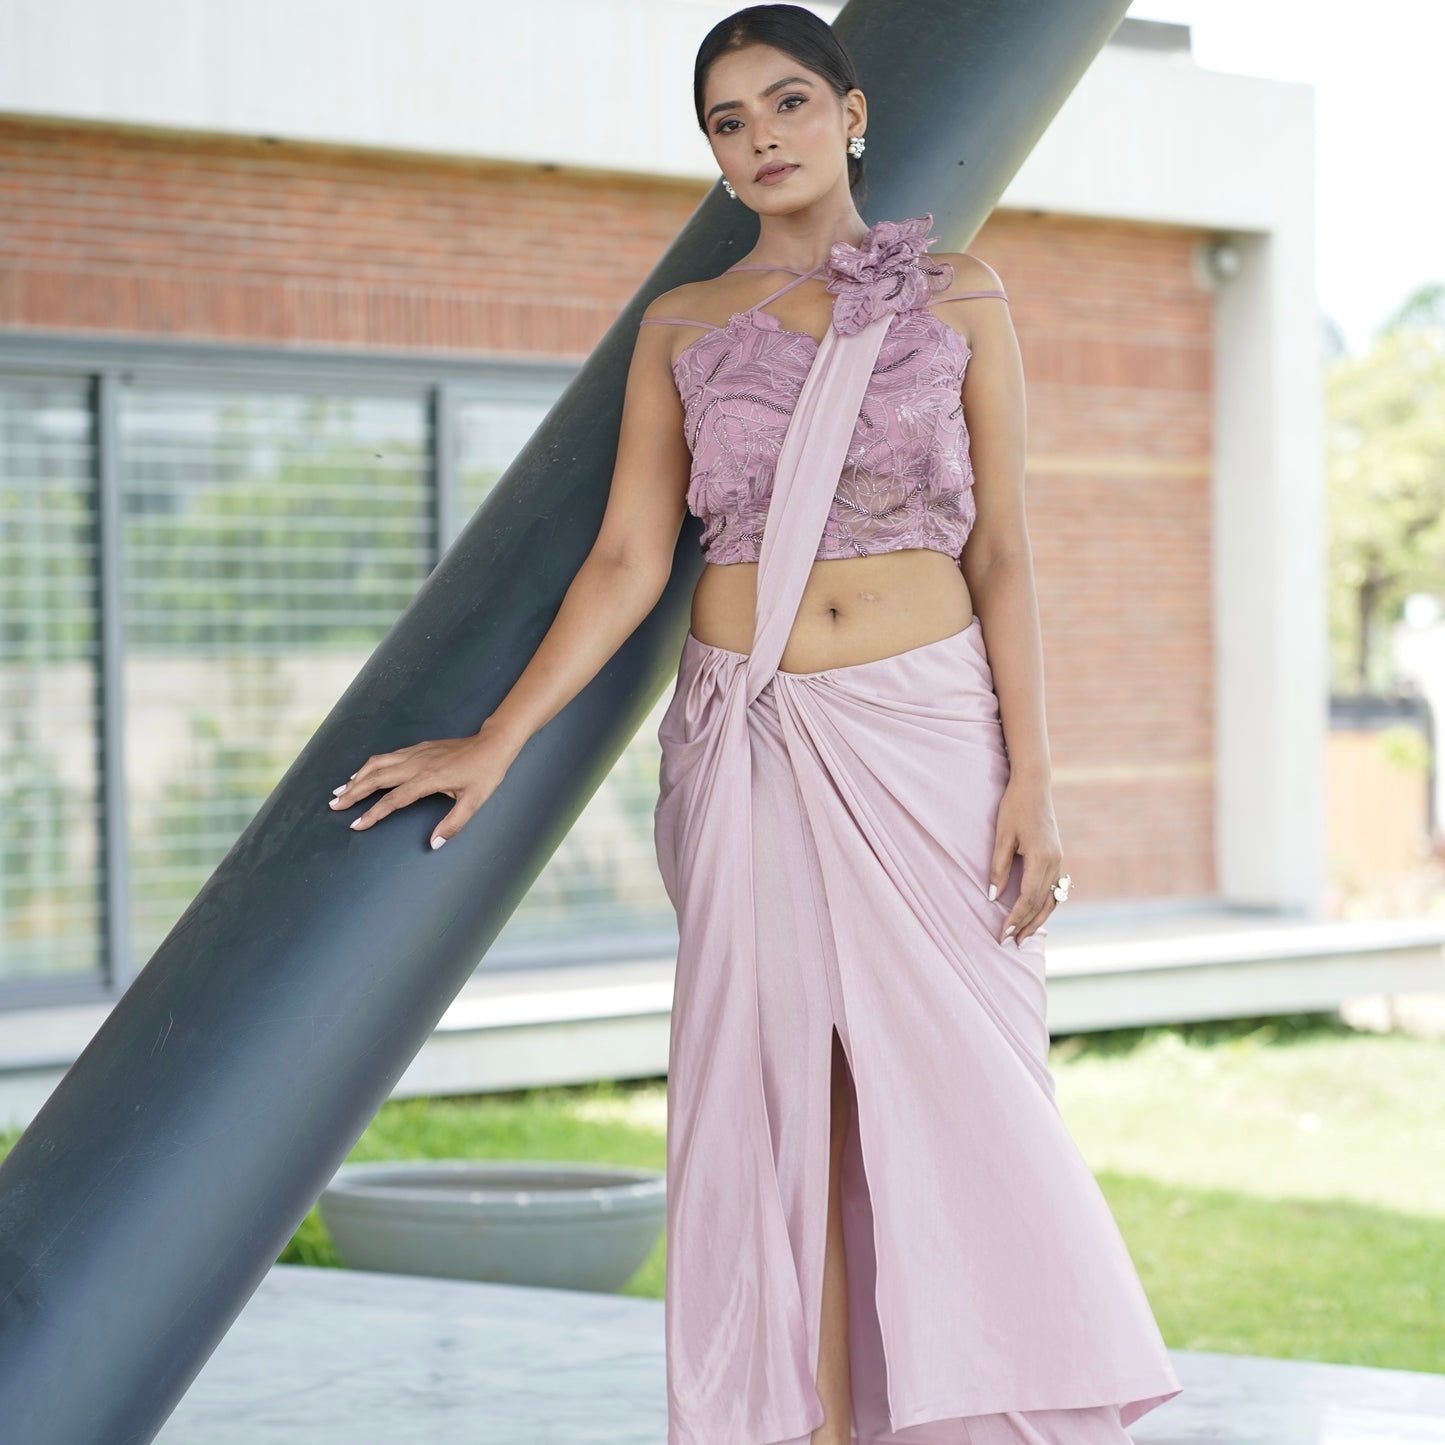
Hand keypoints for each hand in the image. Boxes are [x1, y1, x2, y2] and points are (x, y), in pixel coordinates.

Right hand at [328, 723, 519, 848]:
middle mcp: (416, 764)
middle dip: (353, 792)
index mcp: (428, 779)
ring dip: (357, 777)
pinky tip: (361, 773)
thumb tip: (434, 844)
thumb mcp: (474, 802)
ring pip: (378, 763)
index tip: (357, 825)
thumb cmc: (485, 774)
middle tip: (334, 805)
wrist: (492, 744)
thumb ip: (453, 824)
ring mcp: (415, 753)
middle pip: (377, 778)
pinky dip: (369, 766)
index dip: (373, 813)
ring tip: (339, 790)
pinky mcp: (418, 748)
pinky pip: (387, 756)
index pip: (393, 799)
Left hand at [986, 773, 1063, 944]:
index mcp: (1042, 858)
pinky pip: (1054, 890)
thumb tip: (992, 896)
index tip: (1003, 934)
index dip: (1016, 918)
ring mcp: (1060, 861)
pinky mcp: (1058, 858)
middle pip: (1042, 904)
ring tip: (1024, 937)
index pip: (1028, 898)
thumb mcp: (1002, 836)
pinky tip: (1036, 916)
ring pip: (1051, 900)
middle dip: (1026, 925)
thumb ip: (998, 867)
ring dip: (1038, 920)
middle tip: (1010, 944)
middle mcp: (1056, 863)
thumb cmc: (1014, 807)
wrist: (1034, 786)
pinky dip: (1045, 906)